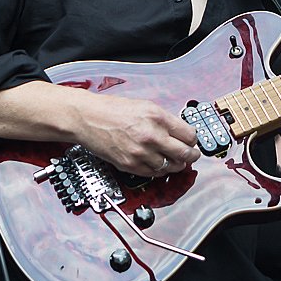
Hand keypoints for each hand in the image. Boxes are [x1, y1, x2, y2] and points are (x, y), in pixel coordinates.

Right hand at [74, 93, 199, 176]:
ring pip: (170, 167)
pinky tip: (157, 164)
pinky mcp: (129, 165)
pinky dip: (159, 170)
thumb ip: (165, 120)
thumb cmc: (112, 110)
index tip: (192, 141)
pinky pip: (153, 174)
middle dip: (191, 156)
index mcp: (158, 117)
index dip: (193, 140)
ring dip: (175, 165)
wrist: (87, 118)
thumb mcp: (145, 106)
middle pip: (185, 154)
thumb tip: (180, 132)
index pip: (189, 135)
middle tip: (192, 155)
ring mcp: (141, 152)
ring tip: (174, 160)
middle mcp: (151, 136)